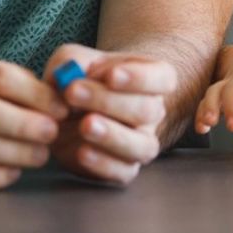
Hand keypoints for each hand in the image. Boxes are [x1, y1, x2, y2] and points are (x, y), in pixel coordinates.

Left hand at [44, 44, 178, 184]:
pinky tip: (82, 152)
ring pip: (142, 145)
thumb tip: (70, 78)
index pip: (162, 78)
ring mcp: (141, 142)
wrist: (71, 115)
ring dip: (113, 135)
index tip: (110, 74)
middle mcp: (153, 111)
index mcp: (151, 79)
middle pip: (147, 109)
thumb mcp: (72, 61)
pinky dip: (104, 164)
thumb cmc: (79, 81)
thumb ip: (71, 63)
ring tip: (85, 125)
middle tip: (73, 92)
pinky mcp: (124, 168)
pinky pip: (124, 171)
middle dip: (109, 101)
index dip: (140, 78)